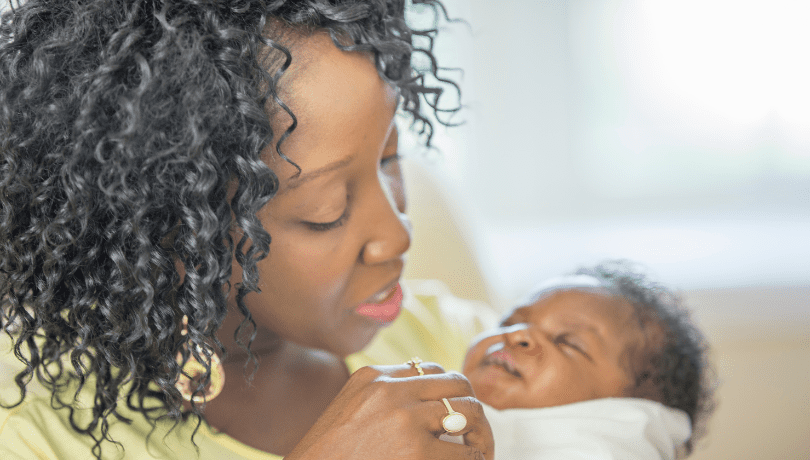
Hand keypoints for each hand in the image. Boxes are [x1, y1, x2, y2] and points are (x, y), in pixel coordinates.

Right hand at [285, 362, 493, 459]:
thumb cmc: (327, 456)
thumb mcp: (347, 412)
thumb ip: (379, 399)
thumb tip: (425, 404)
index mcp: (373, 376)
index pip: (429, 369)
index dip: (447, 392)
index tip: (452, 415)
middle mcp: (390, 389)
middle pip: (457, 383)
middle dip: (472, 407)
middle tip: (475, 433)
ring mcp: (404, 418)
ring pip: (469, 412)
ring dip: (480, 434)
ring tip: (479, 453)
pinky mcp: (415, 450)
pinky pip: (465, 452)